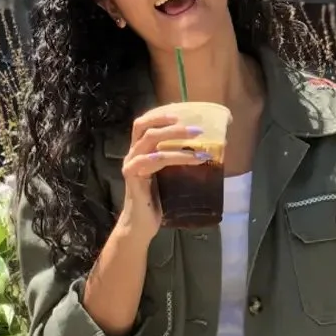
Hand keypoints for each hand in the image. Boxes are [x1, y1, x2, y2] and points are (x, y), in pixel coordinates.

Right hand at [120, 108, 212, 240]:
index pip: (145, 123)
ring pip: (151, 140)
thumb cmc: (156, 202)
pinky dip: (176, 156)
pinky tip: (194, 158)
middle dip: (167, 119)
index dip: (162, 114)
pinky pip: (155, 160)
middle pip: (143, 125)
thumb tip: (203, 148)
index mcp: (138, 151)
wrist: (140, 226)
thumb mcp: (168, 175)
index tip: (183, 109)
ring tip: (199, 138)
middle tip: (192, 122)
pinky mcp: (133, 176)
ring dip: (176, 136)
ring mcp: (131, 164)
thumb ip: (175, 160)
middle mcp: (132, 154)